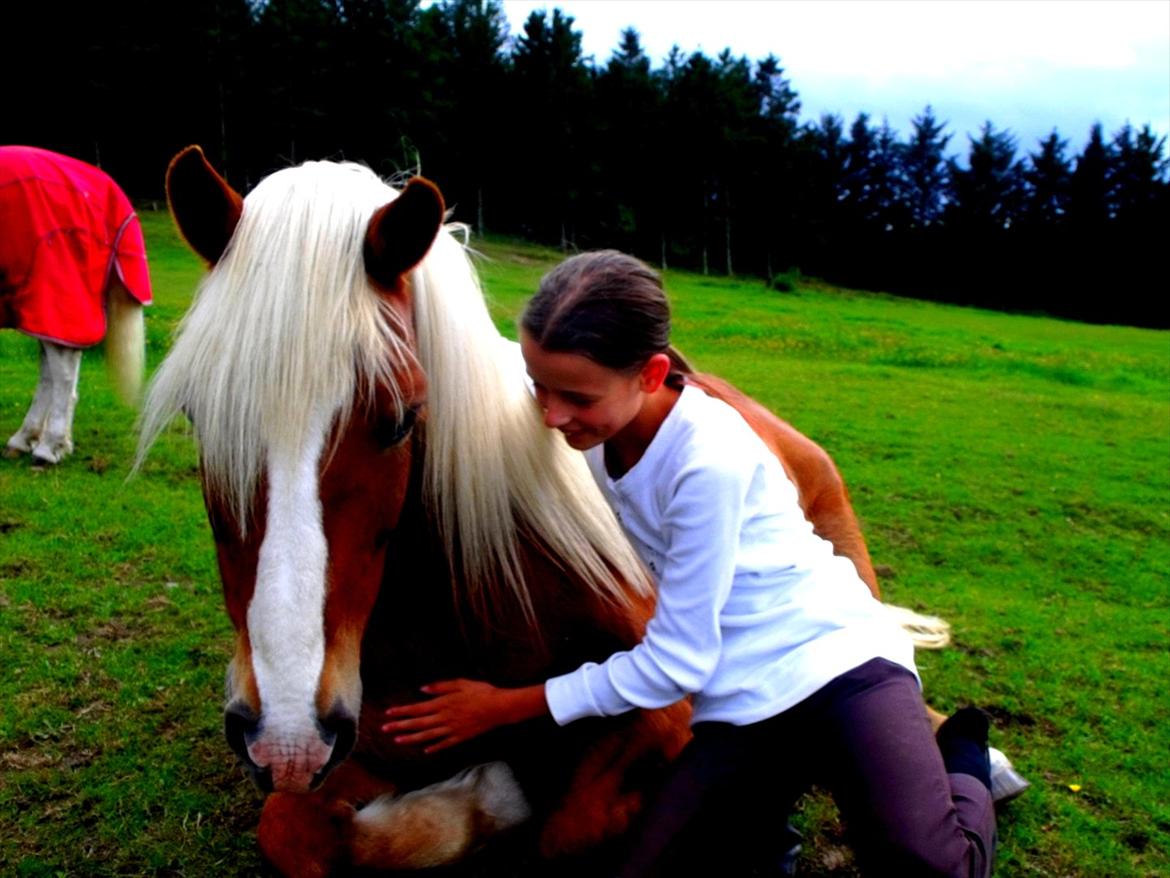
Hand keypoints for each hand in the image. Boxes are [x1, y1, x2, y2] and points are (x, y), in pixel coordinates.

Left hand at [381, 679, 546, 753]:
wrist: (499, 708)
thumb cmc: (481, 692)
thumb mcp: (460, 683)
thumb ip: (440, 687)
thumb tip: (422, 690)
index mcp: (443, 703)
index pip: (417, 708)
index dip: (402, 711)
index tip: (388, 713)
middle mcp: (444, 718)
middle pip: (418, 723)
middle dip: (400, 725)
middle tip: (384, 729)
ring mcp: (452, 729)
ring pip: (427, 736)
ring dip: (411, 738)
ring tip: (397, 740)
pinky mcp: (461, 737)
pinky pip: (444, 744)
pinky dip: (434, 747)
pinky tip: (425, 750)